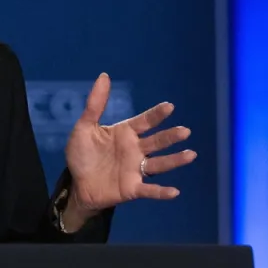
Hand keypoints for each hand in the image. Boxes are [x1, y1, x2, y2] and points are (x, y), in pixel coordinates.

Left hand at [63, 73, 196, 218]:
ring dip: (175, 160)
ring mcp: (136, 169)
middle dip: (171, 136)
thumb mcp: (84, 128)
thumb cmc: (82, 155)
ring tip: (191, 154)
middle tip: (184, 131)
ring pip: (159, 164)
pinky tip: (175, 192)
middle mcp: (135, 150)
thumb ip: (95, 104)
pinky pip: (149, 190)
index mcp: (126, 133)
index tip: (169, 106)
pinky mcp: (132, 188)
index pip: (145, 121)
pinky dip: (161, 192)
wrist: (76, 184)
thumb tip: (104, 75)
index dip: (156, 115)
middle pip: (157, 142)